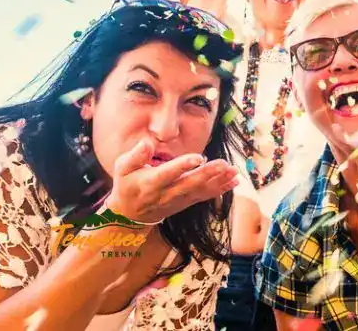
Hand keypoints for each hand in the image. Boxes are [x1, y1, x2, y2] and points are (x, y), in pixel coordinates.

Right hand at [104, 138, 238, 223]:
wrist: (130, 214)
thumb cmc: (127, 185)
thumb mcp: (122, 169)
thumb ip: (135, 155)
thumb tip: (147, 142)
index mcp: (150, 182)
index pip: (168, 174)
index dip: (182, 166)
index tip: (197, 157)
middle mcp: (167, 193)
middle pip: (189, 183)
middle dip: (208, 174)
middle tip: (224, 164)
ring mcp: (179, 199)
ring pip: (201, 191)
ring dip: (219, 181)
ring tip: (234, 171)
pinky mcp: (187, 202)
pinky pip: (206, 196)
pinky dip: (221, 189)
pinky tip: (235, 181)